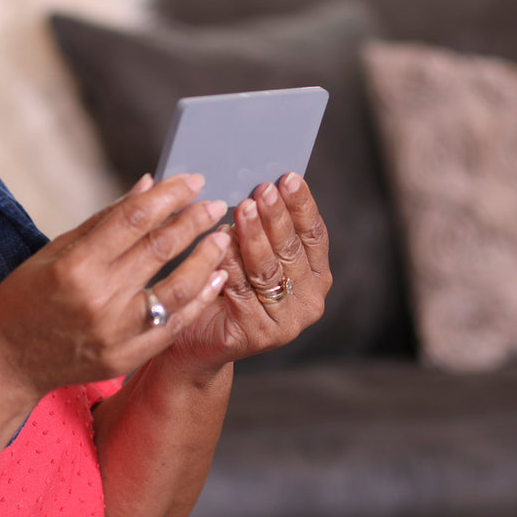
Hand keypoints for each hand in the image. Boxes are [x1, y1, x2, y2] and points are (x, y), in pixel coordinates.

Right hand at [0, 173, 233, 400]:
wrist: (5, 363)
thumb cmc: (24, 299)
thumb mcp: (54, 251)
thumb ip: (105, 220)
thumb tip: (147, 184)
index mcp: (75, 266)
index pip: (134, 219)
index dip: (169, 195)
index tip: (193, 180)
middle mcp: (98, 299)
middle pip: (160, 249)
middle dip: (194, 220)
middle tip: (216, 203)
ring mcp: (115, 333)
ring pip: (178, 289)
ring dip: (206, 259)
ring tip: (221, 238)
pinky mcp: (125, 358)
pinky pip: (174, 326)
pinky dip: (198, 301)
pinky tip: (214, 279)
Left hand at [163, 172, 329, 377]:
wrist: (199, 339)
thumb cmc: (227, 287)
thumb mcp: (253, 253)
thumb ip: (266, 227)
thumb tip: (262, 181)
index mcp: (317, 277)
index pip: (315, 235)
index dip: (303, 205)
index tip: (289, 178)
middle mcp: (310, 302)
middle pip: (292, 250)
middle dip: (277, 216)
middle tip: (263, 189)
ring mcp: (286, 322)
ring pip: (267, 270)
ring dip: (254, 236)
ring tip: (242, 209)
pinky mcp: (258, 334)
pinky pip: (241, 290)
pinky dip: (230, 262)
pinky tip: (220, 240)